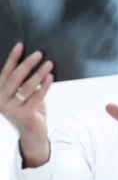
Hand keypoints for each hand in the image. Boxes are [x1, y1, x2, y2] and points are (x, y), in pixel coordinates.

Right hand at [0, 43, 53, 166]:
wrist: (32, 134)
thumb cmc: (29, 110)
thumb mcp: (24, 95)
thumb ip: (24, 82)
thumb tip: (34, 61)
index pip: (5, 72)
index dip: (13, 58)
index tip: (21, 45)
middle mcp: (1, 101)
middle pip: (15, 77)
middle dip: (28, 64)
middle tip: (39, 53)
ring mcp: (11, 109)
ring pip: (27, 87)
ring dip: (39, 73)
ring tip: (49, 63)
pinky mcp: (23, 115)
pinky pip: (36, 97)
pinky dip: (45, 85)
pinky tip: (51, 77)